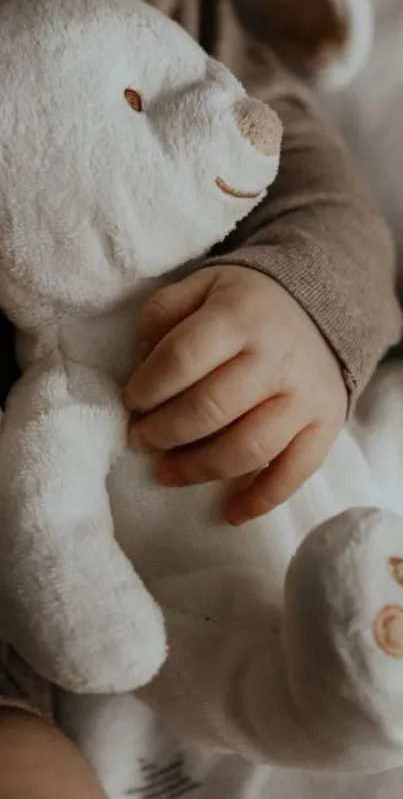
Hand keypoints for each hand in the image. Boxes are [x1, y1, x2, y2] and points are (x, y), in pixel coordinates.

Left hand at [124, 266, 347, 523]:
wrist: (325, 306)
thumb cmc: (247, 304)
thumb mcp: (202, 285)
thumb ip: (164, 314)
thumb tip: (142, 367)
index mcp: (239, 316)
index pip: (182, 358)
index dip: (147, 388)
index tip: (131, 402)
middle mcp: (275, 357)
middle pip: (210, 409)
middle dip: (163, 433)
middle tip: (141, 440)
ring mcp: (304, 396)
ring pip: (247, 448)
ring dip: (198, 469)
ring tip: (166, 473)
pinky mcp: (326, 425)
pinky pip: (294, 472)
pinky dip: (260, 500)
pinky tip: (230, 513)